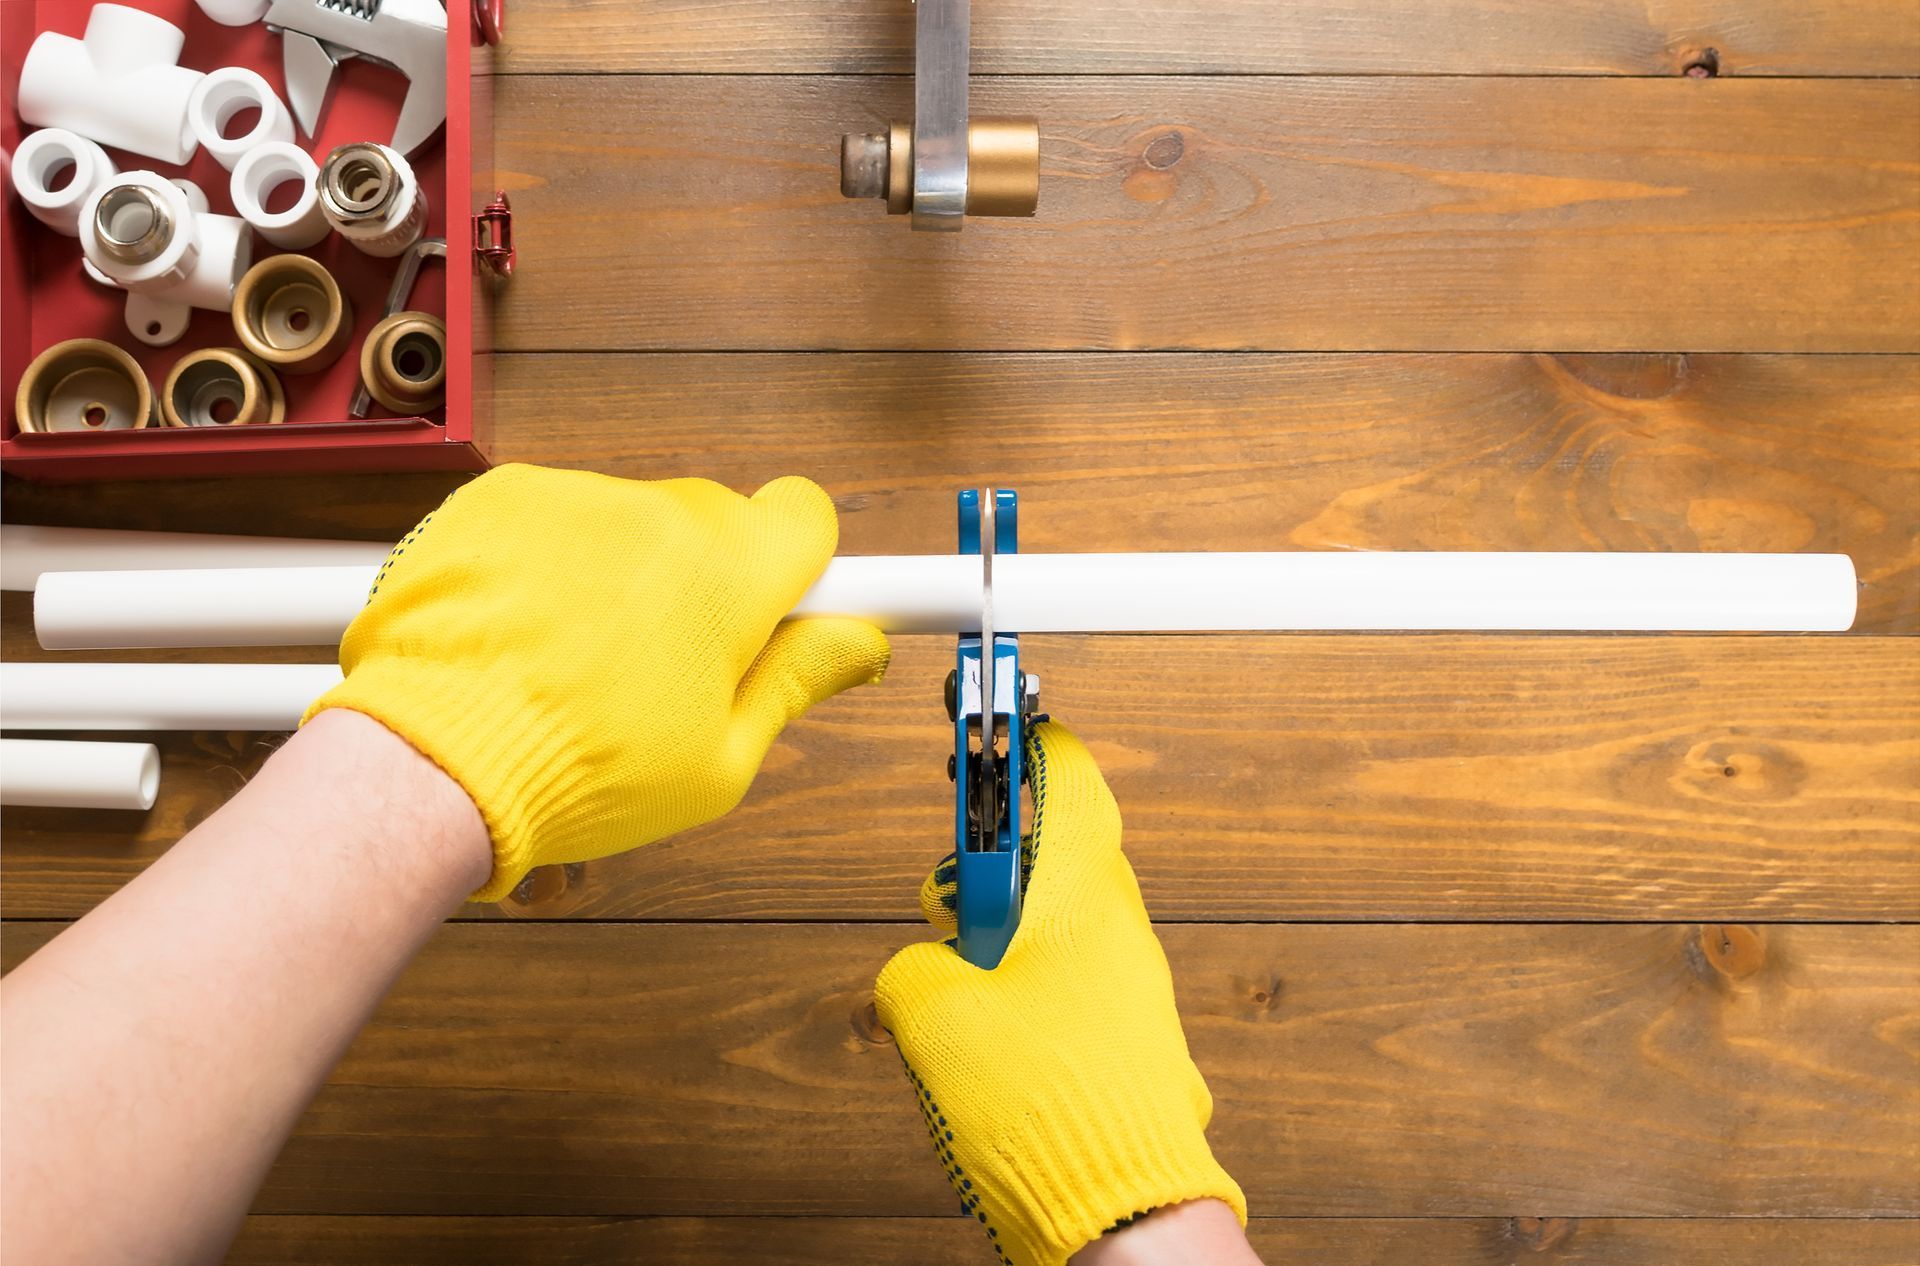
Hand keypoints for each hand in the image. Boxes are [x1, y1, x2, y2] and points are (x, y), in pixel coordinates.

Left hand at [303, 464, 890, 900]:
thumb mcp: (720, 759)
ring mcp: (574, 496)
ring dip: (620, 574)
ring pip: (631, 523)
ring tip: (572, 665)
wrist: (430, 760)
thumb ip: (797, 682)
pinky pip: (555, 519)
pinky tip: (521, 635)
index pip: (806, 517)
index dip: (800, 568)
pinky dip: (547, 564)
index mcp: (730, 573)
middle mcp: (658, 511)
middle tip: (665, 671)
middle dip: (704, 583)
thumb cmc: (581, 774)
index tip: (785, 609)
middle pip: (716, 524)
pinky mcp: (502, 497)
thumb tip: (859, 642)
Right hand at [874, 721, 1244, 1265]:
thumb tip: (924, 963)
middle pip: (1054, 858)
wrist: (1122, 1216)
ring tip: (965, 996)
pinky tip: (996, 1050)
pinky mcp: (1131, 1045)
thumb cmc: (1046, 1108)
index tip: (995, 715)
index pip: (1067, 778)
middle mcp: (1122, 933)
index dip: (1025, 742)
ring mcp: (1134, 993)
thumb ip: (915, 964)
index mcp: (1083, 895)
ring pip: (1058, 931)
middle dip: (992, 872)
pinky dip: (1028, 998)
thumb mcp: (932, 1015)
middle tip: (949, 905)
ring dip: (1005, 946)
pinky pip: (1073, 992)